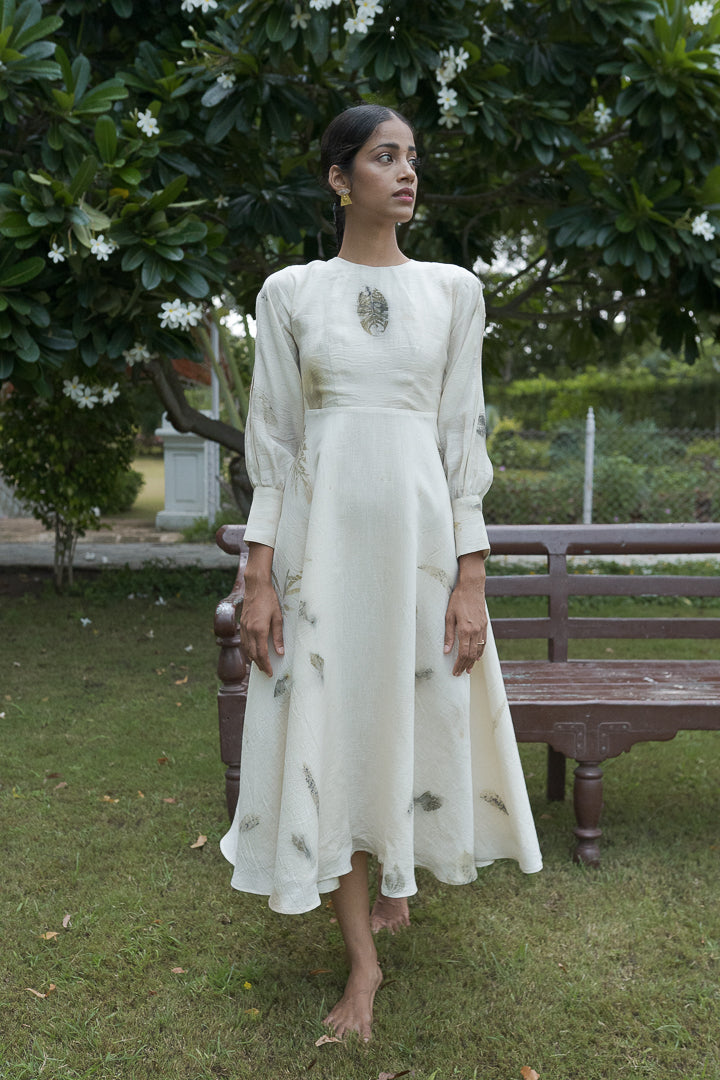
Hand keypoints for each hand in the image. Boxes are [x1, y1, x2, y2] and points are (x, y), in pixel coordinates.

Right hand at [239, 545, 283, 676]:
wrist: (256, 586)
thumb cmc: (269, 600)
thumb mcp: (278, 617)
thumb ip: (278, 636)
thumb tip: (280, 652)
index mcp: (259, 630)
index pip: (262, 653)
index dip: (266, 664)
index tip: (270, 673)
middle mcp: (249, 631)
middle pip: (253, 654)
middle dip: (260, 665)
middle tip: (267, 672)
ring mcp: (243, 628)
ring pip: (246, 649)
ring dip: (253, 659)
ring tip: (260, 665)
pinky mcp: (241, 624)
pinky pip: (243, 642)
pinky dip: (247, 650)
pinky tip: (252, 652)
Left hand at [443, 552, 487, 675]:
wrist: (472, 587)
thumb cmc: (458, 600)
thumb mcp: (449, 616)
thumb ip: (448, 635)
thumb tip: (445, 651)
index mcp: (465, 630)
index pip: (462, 653)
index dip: (458, 664)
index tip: (455, 671)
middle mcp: (476, 631)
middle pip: (471, 654)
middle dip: (465, 665)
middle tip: (459, 673)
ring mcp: (482, 628)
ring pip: (479, 650)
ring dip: (473, 661)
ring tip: (468, 669)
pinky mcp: (485, 625)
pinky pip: (484, 642)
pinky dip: (480, 652)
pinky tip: (477, 657)